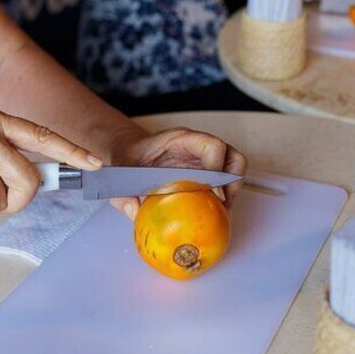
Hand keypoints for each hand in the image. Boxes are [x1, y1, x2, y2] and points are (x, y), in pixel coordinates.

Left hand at [106, 127, 247, 219]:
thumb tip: (135, 211)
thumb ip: (123, 191)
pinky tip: (212, 213)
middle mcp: (198, 147)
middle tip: (221, 205)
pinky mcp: (205, 172)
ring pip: (234, 170)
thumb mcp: (120, 172)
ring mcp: (204, 159)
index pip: (211, 146)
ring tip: (221, 212)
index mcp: (180, 140)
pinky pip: (225, 182)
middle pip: (232, 157)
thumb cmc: (127, 157)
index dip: (217, 168)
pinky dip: (225, 198)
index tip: (211, 192)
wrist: (129, 151)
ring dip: (232, 192)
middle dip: (232, 183)